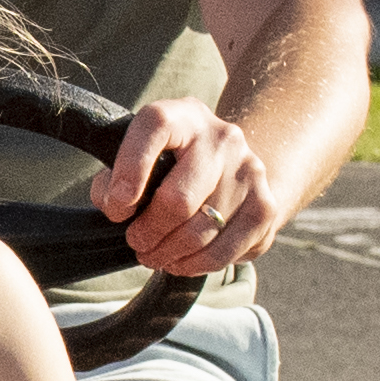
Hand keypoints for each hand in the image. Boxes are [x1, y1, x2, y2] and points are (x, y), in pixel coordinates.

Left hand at [101, 94, 274, 276]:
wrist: (233, 164)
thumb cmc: (172, 163)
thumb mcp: (141, 155)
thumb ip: (114, 176)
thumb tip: (115, 205)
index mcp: (184, 115)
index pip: (155, 127)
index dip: (130, 170)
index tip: (117, 207)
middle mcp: (222, 138)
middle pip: (179, 199)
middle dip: (148, 231)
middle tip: (135, 241)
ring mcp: (249, 171)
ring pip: (202, 232)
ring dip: (168, 254)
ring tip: (153, 255)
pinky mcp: (264, 206)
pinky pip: (225, 251)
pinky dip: (196, 265)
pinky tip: (180, 261)